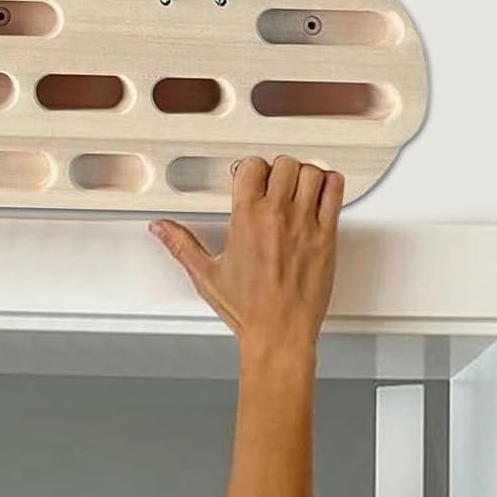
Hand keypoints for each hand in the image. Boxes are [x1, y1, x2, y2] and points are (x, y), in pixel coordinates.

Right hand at [150, 156, 341, 361]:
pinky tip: (320, 194)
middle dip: (277, 171)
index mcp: (246, 219)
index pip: (251, 167)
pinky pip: (335, 190)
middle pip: (284, 164)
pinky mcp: (327, 235)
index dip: (250, 170)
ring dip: (304, 175)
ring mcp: (305, 224)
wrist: (279, 333)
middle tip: (273, 186)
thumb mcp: (206, 274)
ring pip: (311, 171)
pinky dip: (329, 184)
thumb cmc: (248, 310)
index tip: (249, 181)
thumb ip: (181, 244)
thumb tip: (161, 229)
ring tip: (297, 189)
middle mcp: (277, 216)